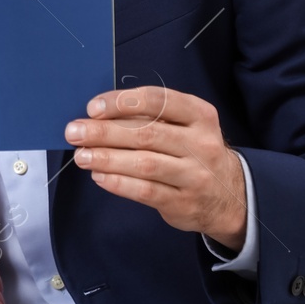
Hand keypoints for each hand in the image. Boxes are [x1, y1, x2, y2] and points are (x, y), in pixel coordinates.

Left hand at [65, 86, 247, 249]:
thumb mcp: (186, 126)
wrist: (229, 195)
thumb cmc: (193, 152)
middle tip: (75, 131)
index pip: (158, 101)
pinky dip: (118, 183)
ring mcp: (195, 175)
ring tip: (81, 156)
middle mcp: (201, 143)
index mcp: (200, 115)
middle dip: (104, 131)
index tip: (93, 107)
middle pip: (146, 133)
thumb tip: (99, 116)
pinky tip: (99, 176)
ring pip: (144, 163)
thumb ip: (150, 118)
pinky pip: (145, 191)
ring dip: (107, 158)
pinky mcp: (184, 202)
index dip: (122, 102)